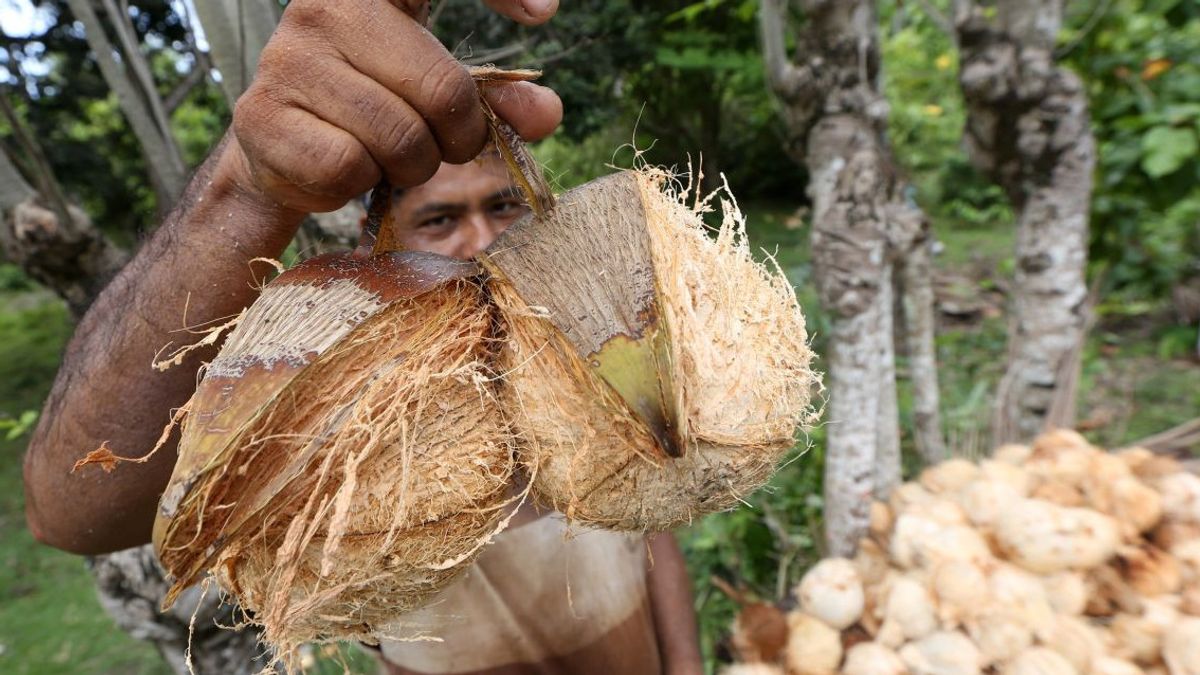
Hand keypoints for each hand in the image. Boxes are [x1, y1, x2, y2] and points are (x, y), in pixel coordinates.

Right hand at [226, 0, 562, 213]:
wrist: (282, 150)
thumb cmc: (371, 107)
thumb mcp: (437, 91)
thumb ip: (495, 99)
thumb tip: (547, 115)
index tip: (545, 11)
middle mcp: (323, 9)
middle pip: (443, 92)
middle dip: (457, 138)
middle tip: (441, 144)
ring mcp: (287, 59)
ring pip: (399, 139)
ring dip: (410, 167)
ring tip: (387, 154)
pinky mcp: (263, 116)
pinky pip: (349, 167)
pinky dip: (361, 183)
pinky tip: (346, 166)